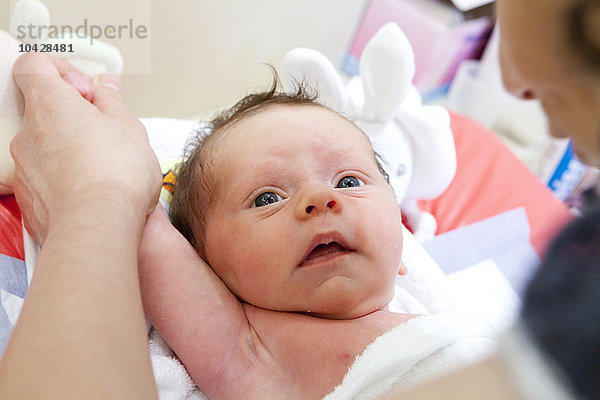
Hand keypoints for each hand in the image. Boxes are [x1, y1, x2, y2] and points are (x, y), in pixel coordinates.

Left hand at [10, 53, 161, 243]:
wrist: (98, 226)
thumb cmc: (115, 175)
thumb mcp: (128, 125)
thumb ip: (111, 100)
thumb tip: (105, 86)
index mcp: (49, 104)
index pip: (33, 65)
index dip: (61, 69)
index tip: (86, 88)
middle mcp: (27, 132)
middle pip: (41, 108)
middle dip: (72, 113)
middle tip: (104, 128)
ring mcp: (23, 167)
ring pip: (44, 144)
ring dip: (69, 145)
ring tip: (103, 163)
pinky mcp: (28, 197)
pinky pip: (44, 175)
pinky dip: (64, 175)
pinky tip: (92, 187)